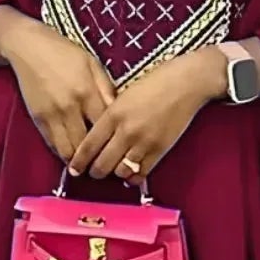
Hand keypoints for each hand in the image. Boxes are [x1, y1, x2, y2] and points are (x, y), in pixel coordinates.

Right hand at [0, 11, 116, 162]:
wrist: (28, 47)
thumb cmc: (64, 53)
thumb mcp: (92, 64)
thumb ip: (106, 89)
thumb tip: (119, 113)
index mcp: (87, 92)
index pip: (104, 127)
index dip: (113, 142)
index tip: (120, 150)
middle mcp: (69, 107)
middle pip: (86, 145)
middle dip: (96, 158)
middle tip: (105, 164)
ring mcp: (51, 115)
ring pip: (68, 150)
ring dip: (78, 161)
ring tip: (88, 164)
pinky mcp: (37, 119)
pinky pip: (52, 144)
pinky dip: (63, 152)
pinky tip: (72, 154)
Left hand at [68, 46, 227, 181]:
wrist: (186, 82)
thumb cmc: (156, 82)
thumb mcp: (124, 94)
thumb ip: (110, 115)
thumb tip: (98, 135)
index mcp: (114, 113)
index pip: (88, 145)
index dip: (78, 162)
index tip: (73, 169)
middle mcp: (126, 130)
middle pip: (102, 164)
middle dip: (94, 172)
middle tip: (93, 172)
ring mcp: (144, 142)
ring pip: (120, 172)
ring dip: (115, 174)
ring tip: (114, 169)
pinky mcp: (160, 150)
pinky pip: (142, 173)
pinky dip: (133, 177)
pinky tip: (130, 173)